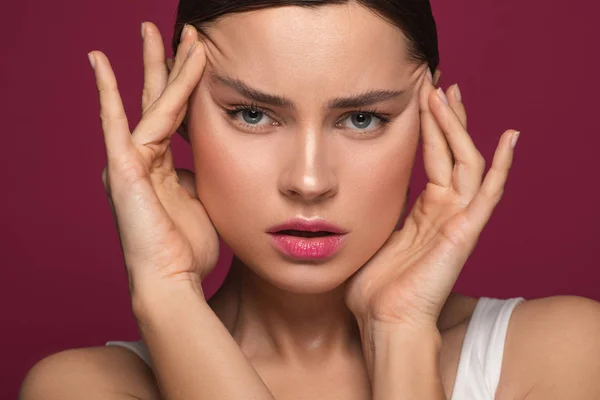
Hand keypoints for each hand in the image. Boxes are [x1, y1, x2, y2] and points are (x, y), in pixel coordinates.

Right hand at [91, 22, 218, 298]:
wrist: (174, 279)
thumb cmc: (189, 247)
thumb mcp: (202, 200)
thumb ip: (200, 175)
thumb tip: (206, 161)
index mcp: (160, 166)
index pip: (174, 114)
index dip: (184, 85)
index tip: (197, 57)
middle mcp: (141, 159)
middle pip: (157, 99)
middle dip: (164, 63)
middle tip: (170, 30)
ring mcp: (129, 162)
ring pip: (149, 104)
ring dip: (158, 67)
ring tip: (159, 30)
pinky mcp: (122, 169)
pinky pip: (116, 123)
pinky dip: (107, 92)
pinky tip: (99, 62)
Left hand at [345, 68, 518, 330]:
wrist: (385, 322)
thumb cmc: (375, 290)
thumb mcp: (374, 239)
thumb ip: (379, 214)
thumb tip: (360, 195)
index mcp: (425, 213)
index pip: (433, 160)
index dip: (430, 129)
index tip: (423, 100)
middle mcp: (445, 212)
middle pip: (453, 154)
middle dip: (445, 118)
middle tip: (439, 85)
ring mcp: (458, 221)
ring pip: (466, 163)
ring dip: (457, 128)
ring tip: (447, 94)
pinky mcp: (465, 233)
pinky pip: (488, 194)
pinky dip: (501, 166)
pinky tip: (509, 138)